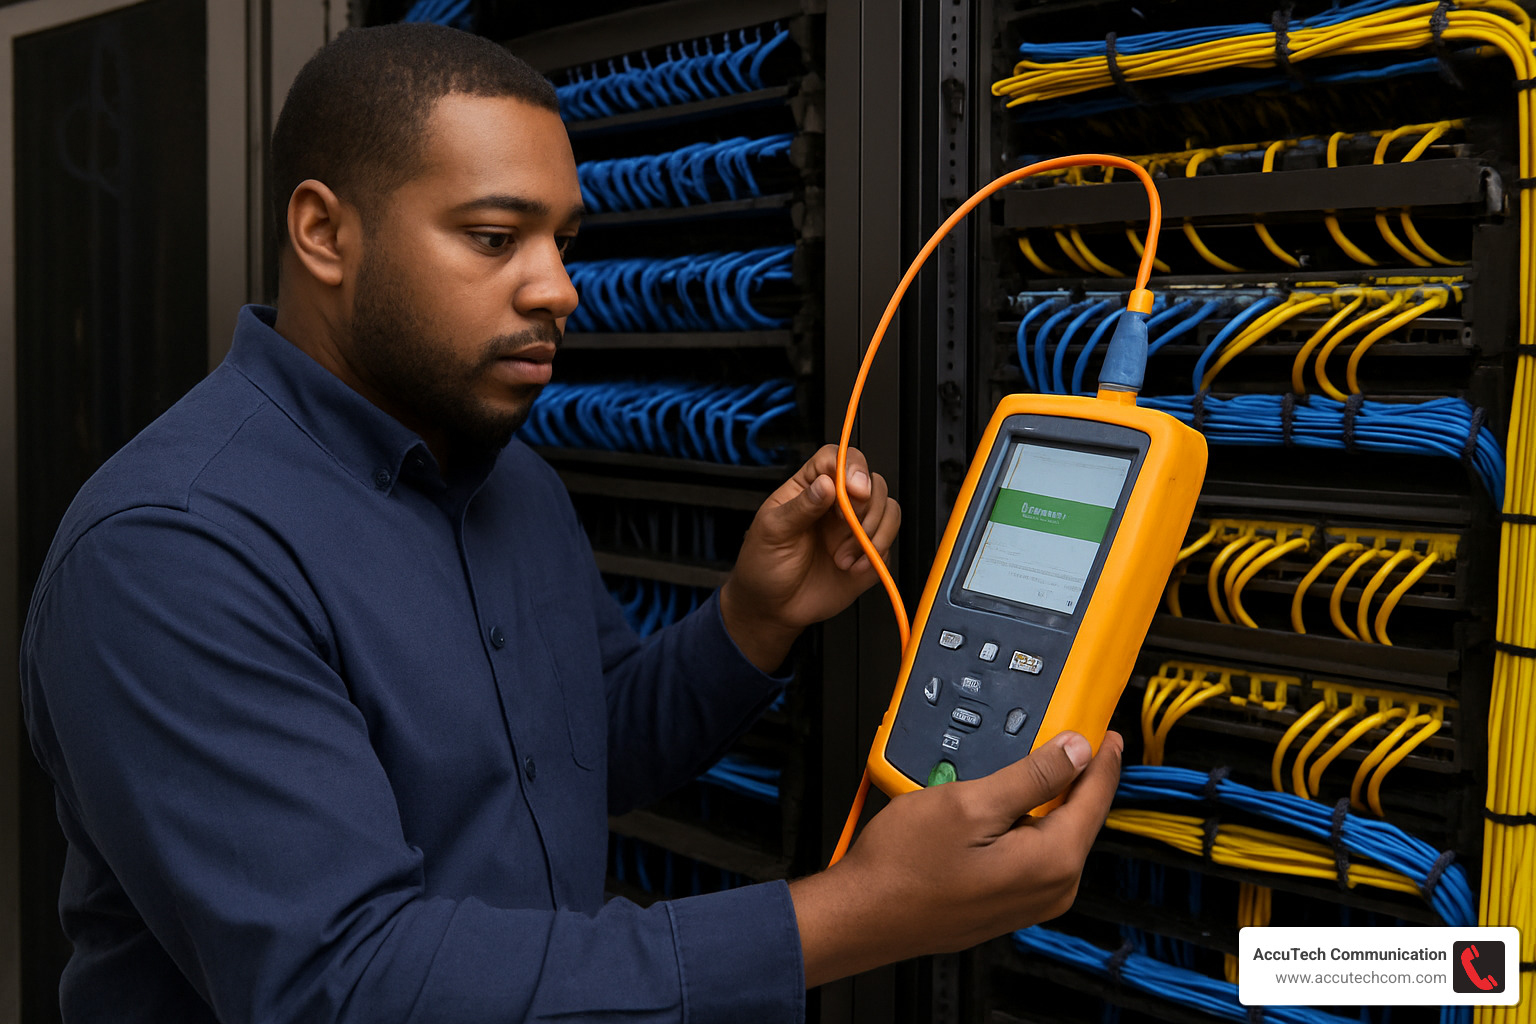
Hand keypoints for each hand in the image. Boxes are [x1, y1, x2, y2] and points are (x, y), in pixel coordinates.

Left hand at [720, 444, 899, 671]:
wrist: (773, 608)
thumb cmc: (764, 565)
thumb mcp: (772, 532)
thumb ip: (801, 507)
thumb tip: (825, 484)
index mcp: (809, 488)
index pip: (836, 459)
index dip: (851, 467)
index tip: (853, 489)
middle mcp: (837, 503)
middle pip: (871, 481)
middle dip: (865, 506)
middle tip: (845, 526)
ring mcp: (855, 527)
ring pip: (887, 508)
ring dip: (872, 532)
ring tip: (843, 556)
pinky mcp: (868, 552)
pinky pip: (889, 541)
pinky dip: (877, 553)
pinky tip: (852, 566)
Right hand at [789, 730, 1122, 986]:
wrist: (863, 914)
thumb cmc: (903, 869)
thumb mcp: (968, 803)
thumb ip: (1030, 776)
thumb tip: (1074, 752)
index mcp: (1051, 862)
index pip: (1095, 797)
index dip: (1102, 757)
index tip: (1105, 733)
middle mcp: (1050, 889)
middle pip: (1078, 816)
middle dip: (1074, 775)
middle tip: (1066, 737)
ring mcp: (1029, 900)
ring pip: (1053, 833)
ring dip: (1044, 797)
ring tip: (1026, 762)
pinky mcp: (1006, 902)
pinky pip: (1031, 852)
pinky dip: (1025, 821)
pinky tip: (1001, 802)